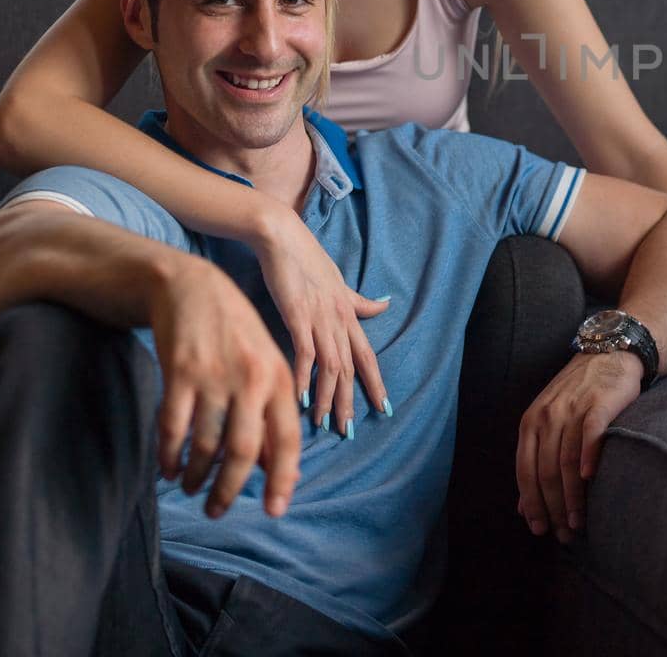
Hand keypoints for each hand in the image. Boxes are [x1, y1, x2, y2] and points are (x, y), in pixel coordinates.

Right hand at [149, 259, 300, 518]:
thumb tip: (278, 468)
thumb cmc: (235, 334)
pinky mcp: (179, 374)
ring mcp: (214, 376)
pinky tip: (169, 468)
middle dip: (229, 490)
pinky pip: (173, 429)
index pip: (287, 440)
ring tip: (191, 487)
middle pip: (243, 452)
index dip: (282, 479)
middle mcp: (252, 379)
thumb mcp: (266, 366)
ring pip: (205, 446)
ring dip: (196, 476)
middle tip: (217, 511)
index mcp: (280, 378)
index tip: (275, 511)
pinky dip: (170, 456)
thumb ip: (273, 414)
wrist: (191, 287)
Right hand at [253, 203, 390, 437]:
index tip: (384, 407)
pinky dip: (304, 376)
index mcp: (349, 312)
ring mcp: (319, 317)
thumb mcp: (339, 282)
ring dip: (327, 397)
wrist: (281, 236)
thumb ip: (359, 301)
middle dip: (350, 401)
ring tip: (324, 423)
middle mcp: (339, 318)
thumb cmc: (307, 260)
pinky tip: (301, 398)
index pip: (367, 355)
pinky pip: (305, 352)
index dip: (375, 382)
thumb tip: (385, 306)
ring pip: (331, 365)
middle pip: (350, 368)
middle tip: (350, 431)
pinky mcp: (297, 314)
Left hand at [516, 351, 642, 543]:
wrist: (609, 354)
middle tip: (563, 534)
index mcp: (530, 423)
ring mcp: (573, 409)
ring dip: (572, 496)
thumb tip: (523, 508)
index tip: (539, 529)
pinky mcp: (599, 403)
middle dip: (553, 508)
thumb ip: (534, 461)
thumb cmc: (577, 394)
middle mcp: (547, 416)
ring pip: (567, 460)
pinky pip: (591, 434)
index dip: (531, 503)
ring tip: (578, 522)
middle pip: (546, 471)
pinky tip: (590, 479)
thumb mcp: (547, 422)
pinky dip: (588, 457)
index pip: (525, 471)